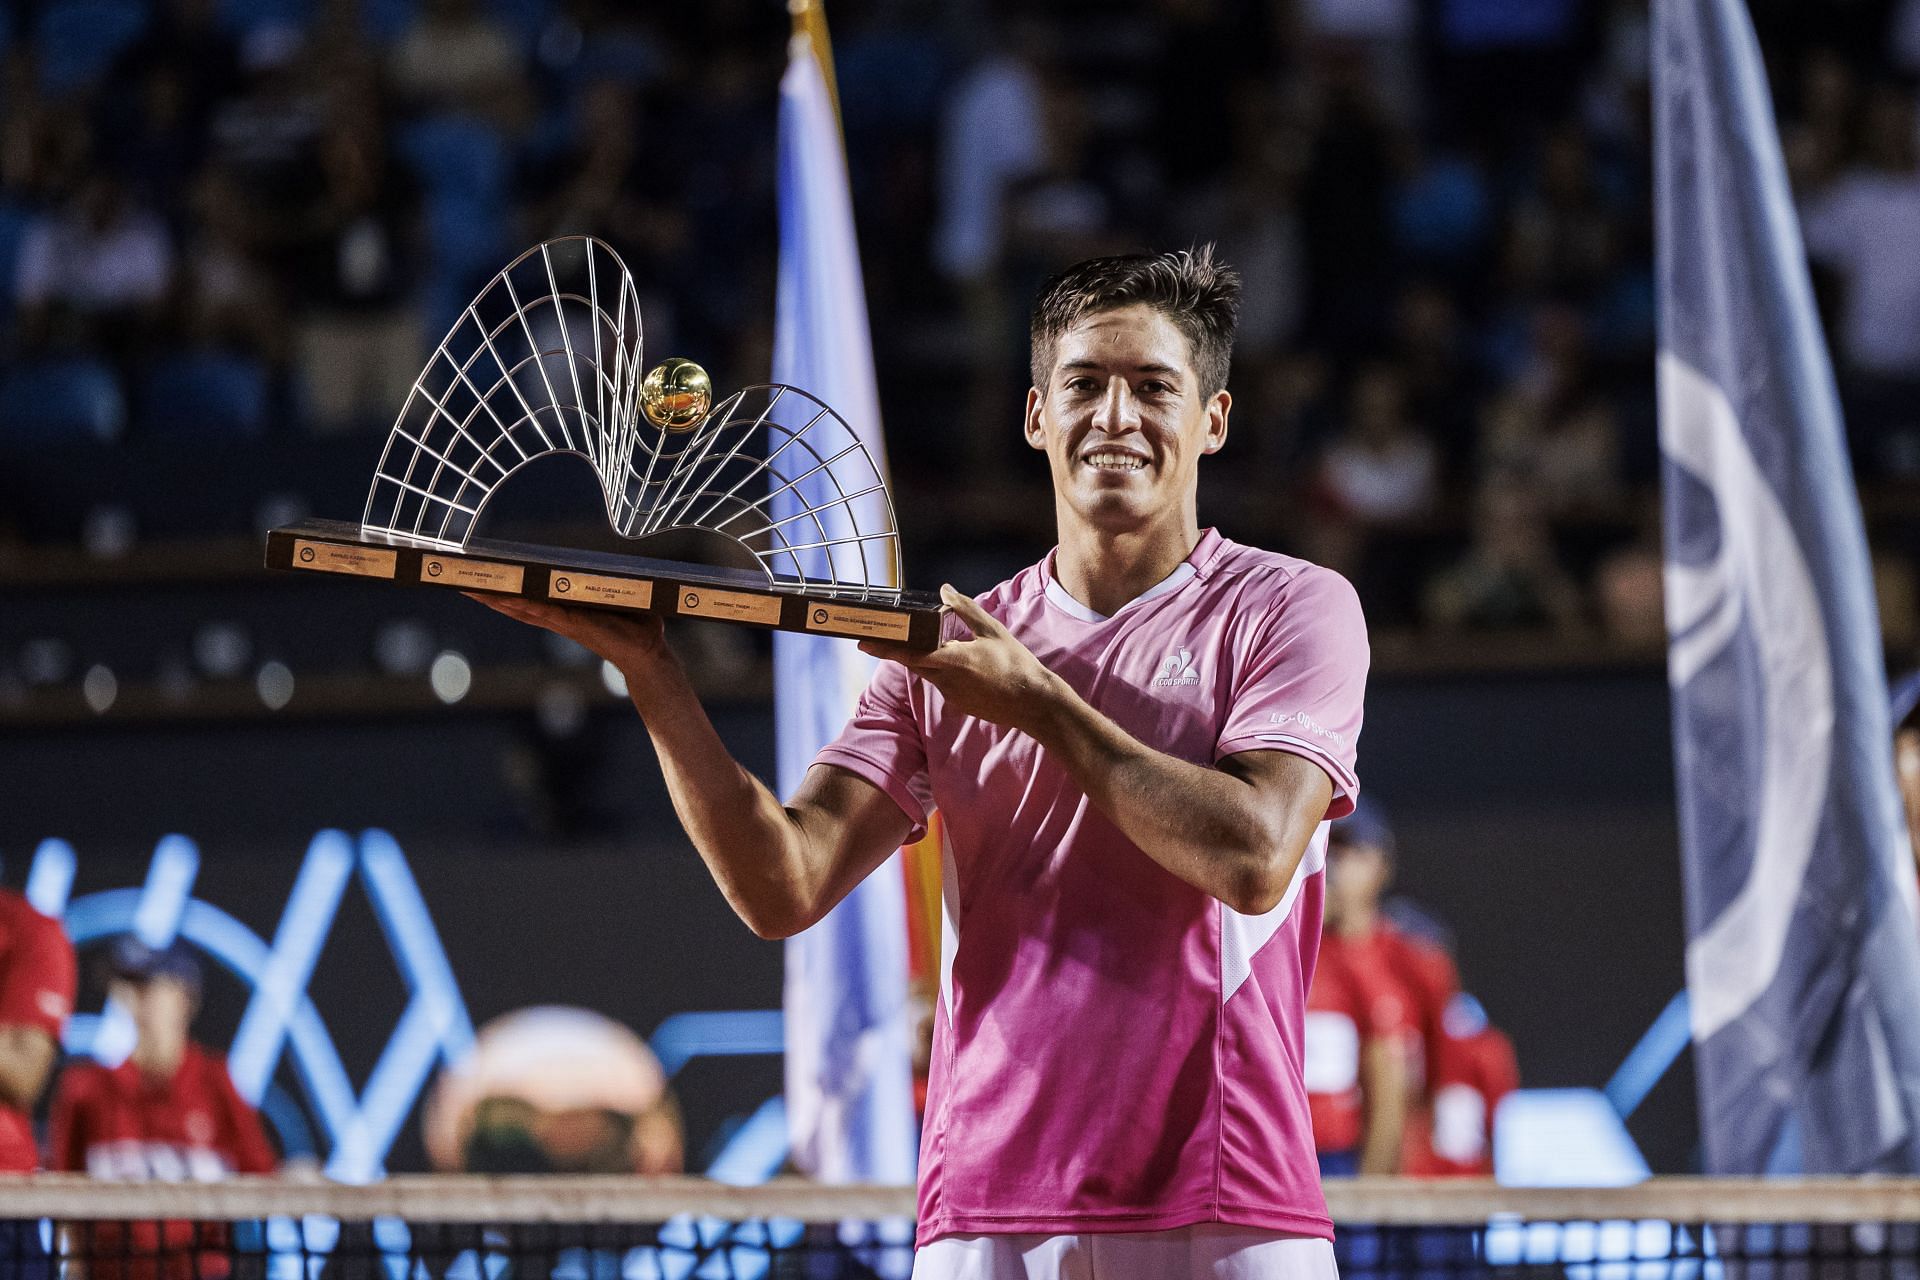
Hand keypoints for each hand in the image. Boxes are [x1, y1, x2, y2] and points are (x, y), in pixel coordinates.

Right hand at [465, 594, 682, 700]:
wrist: (650, 653)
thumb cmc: (637, 625)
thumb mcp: (618, 595)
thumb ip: (610, 582)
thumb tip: (614, 562)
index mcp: (565, 611)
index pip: (528, 599)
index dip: (503, 591)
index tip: (480, 580)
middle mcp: (558, 618)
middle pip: (515, 604)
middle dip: (488, 594)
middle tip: (459, 581)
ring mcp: (564, 622)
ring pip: (523, 609)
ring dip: (497, 599)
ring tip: (471, 587)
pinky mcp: (575, 624)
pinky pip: (546, 612)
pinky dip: (527, 604)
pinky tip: (509, 596)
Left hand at [858, 585, 1064, 736]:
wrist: (1034, 703)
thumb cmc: (1016, 664)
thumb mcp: (992, 631)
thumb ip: (965, 609)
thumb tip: (944, 590)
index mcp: (954, 660)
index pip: (910, 654)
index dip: (885, 649)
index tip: (864, 644)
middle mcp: (948, 680)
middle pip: (915, 663)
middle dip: (903, 651)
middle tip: (889, 636)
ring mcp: (953, 695)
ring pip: (930, 674)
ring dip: (927, 660)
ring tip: (937, 645)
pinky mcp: (961, 704)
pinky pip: (944, 684)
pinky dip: (944, 672)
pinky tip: (964, 666)